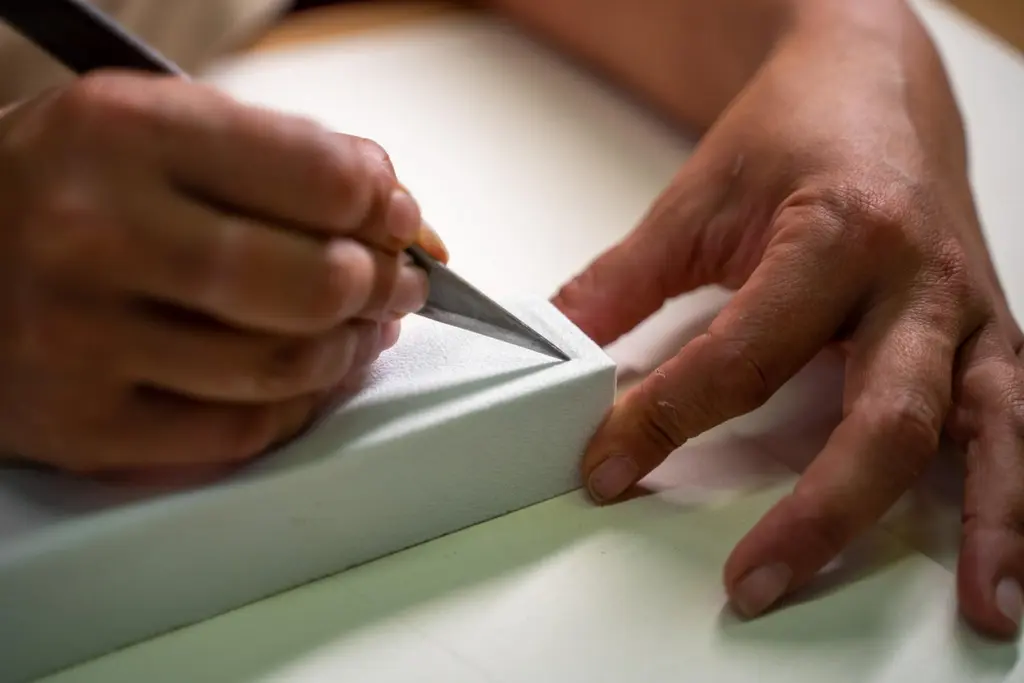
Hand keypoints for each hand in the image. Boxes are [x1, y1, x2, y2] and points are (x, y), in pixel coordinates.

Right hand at [0, 72, 444, 475]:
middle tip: (396, 280)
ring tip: (362, 325)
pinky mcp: (82, 424)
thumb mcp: (155, 128)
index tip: (396, 216)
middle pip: (313, 283)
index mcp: (124, 134)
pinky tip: (312, 376)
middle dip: (382, 284)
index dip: (383, 203)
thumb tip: (407, 219)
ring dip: (351, 348)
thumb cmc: (63, 187)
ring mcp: (83, 339)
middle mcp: (96, 233)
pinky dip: (302, 405)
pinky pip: (241, 431)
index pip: (320, 177)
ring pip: (285, 364)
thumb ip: (281, 156)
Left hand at [555, 2, 1023, 637]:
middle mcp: (916, 279)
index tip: (610, 463)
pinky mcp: (987, 334)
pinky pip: (1016, 420)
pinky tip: (1004, 556)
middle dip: (818, 511)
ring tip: (973, 605)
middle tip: (753, 580)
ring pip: (983, 429)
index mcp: (838, 234)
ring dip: (978, 523)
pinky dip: (1016, 491)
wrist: (876, 82)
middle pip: (881, 417)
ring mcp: (964, 312)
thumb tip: (559, 344)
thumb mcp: (697, 199)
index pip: (742, 357)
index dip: (666, 421)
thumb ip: (624, 281)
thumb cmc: (799, 128)